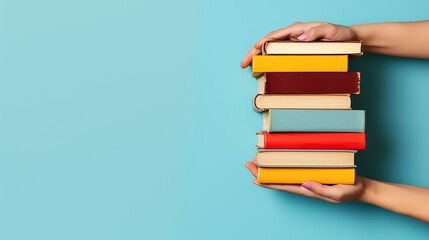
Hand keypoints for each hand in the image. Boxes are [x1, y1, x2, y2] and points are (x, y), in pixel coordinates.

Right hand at [240, 21, 357, 68]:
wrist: (350, 39)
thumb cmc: (341, 35)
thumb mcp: (331, 32)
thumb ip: (317, 32)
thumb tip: (300, 37)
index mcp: (298, 29)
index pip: (275, 35)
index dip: (262, 43)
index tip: (253, 50)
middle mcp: (294, 34)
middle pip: (269, 42)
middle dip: (254, 52)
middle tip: (244, 63)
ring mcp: (295, 42)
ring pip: (272, 48)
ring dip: (259, 57)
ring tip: (249, 67)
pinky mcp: (298, 49)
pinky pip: (280, 54)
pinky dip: (270, 60)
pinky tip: (265, 67)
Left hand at [245, 160, 365, 202]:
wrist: (361, 187)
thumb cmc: (350, 191)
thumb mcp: (337, 193)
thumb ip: (321, 190)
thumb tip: (304, 184)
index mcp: (308, 190)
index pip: (283, 186)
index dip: (268, 182)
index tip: (254, 178)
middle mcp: (304, 183)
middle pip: (279, 178)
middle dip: (263, 172)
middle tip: (249, 163)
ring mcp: (308, 176)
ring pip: (284, 171)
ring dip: (270, 166)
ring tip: (256, 159)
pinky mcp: (313, 169)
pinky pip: (295, 166)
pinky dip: (283, 162)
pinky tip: (277, 157)